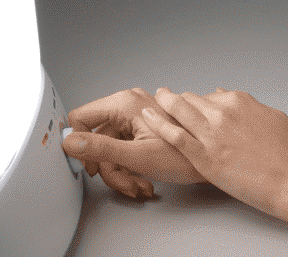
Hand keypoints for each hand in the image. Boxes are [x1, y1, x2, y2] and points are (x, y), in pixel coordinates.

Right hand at [61, 87, 208, 199]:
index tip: (88, 166)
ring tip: (139, 185)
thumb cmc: (186, 157)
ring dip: (122, 172)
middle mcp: (130, 105)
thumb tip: (71, 142)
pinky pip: (126, 148)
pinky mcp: (146, 128)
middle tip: (122, 183)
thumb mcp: (137, 156)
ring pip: (112, 147)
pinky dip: (131, 168)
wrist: (216, 160)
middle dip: (108, 167)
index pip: (81, 117)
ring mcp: (138, 116)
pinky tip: (145, 181)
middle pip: (98, 138)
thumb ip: (101, 148)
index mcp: (124, 103)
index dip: (81, 144)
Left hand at [141, 86, 287, 228]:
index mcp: (240, 101)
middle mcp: (223, 111)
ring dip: (162, 104)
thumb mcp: (272, 118)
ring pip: (178, 110)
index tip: (190, 107)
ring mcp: (212, 133)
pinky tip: (147, 117)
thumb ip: (248, 107)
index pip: (208, 96)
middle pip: (189, 100)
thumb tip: (228, 97)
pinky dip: (157, 123)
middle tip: (165, 101)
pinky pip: (173, 134)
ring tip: (151, 103)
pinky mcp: (204, 156)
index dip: (197, 103)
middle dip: (177, 101)